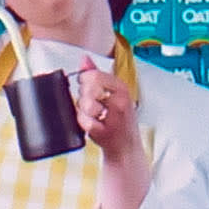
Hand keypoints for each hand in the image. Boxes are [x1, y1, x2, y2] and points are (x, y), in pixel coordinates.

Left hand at [80, 64, 152, 208]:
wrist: (125, 149)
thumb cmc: (117, 120)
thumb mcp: (111, 94)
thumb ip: (97, 75)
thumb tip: (84, 59)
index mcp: (121, 88)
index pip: (95, 75)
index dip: (84, 80)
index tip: (86, 87)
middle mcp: (121, 100)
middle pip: (88, 88)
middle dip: (83, 97)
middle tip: (92, 106)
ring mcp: (114, 117)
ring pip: (85, 104)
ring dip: (83, 111)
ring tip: (92, 116)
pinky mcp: (106, 132)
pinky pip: (85, 122)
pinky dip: (84, 123)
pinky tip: (91, 125)